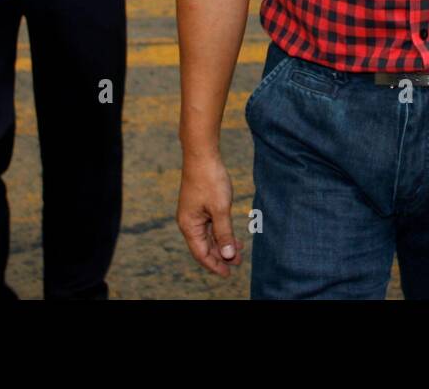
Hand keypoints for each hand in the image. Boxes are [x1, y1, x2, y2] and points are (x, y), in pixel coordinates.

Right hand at [177, 151, 242, 276]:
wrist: (202, 154)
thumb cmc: (209, 179)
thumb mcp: (220, 209)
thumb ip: (224, 233)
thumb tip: (229, 255)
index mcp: (189, 226)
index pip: (201, 253)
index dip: (215, 265)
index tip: (229, 274)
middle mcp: (189, 222)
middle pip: (204, 247)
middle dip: (221, 256)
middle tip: (239, 264)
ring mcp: (194, 214)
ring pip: (209, 236)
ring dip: (223, 245)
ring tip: (240, 252)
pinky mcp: (200, 206)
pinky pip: (210, 226)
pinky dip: (222, 233)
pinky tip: (233, 236)